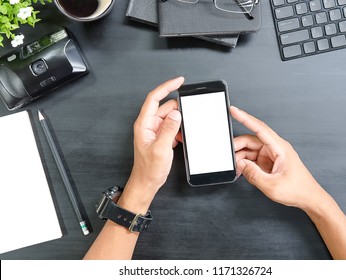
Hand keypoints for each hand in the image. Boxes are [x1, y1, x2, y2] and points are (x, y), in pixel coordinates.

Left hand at [119, 77, 183, 212]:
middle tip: (189, 114)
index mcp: (144, 124)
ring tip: (182, 133)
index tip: (179, 81)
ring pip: (170, 118)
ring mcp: (155, 131)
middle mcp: (148, 125)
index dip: (167, 87)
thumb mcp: (161, 149)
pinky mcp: (160, 137)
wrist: (147, 182)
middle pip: (165, 107)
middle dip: (178, 110)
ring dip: (179, 123)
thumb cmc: (149, 169)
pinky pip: (172, 127)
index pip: (154, 98)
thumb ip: (168, 129)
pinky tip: (180, 139)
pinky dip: (178, 130)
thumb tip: (176, 114)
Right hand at [231, 106, 323, 210]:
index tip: (233, 110)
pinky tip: (241, 172)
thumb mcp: (272, 185)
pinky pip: (253, 159)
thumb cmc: (298, 190)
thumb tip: (240, 164)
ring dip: (241, 158)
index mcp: (280, 148)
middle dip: (237, 147)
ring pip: (250, 150)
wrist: (308, 198)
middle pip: (251, 140)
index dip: (245, 118)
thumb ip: (253, 174)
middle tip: (228, 156)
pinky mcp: (269, 162)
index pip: (259, 128)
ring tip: (236, 169)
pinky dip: (245, 164)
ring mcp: (271, 155)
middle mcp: (275, 148)